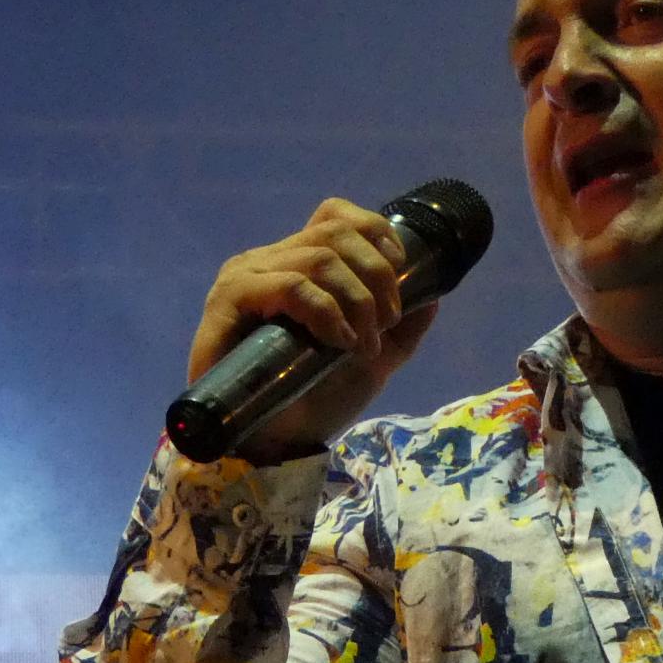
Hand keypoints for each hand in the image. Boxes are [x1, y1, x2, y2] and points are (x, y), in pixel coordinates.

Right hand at [183, 196, 444, 459]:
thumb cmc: (315, 401)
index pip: (335, 216)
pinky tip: (339, 341)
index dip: (375, 232)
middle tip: (385, 324)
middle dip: (376, 277)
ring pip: (320, 258)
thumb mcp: (373, 360)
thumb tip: (433, 293)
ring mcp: (247, 277)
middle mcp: (269, 261)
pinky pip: (291, 285)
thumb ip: (402, 329)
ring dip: (358, 301)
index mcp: (297, 264)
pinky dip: (326, 311)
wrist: (274, 446)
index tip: (400, 272)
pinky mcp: (229, 299)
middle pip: (335, 233)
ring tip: (363, 344)